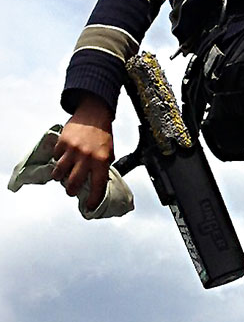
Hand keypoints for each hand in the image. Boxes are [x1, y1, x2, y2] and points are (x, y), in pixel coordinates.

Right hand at [53, 93, 114, 210]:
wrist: (93, 114)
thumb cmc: (102, 134)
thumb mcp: (109, 152)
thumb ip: (103, 166)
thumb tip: (98, 182)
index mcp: (102, 160)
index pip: (98, 186)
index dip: (94, 199)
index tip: (90, 207)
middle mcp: (87, 157)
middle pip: (74, 183)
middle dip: (71, 191)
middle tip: (71, 190)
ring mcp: (73, 150)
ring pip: (60, 173)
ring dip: (60, 177)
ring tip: (62, 176)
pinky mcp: (62, 143)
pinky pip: (56, 157)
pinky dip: (57, 159)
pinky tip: (62, 157)